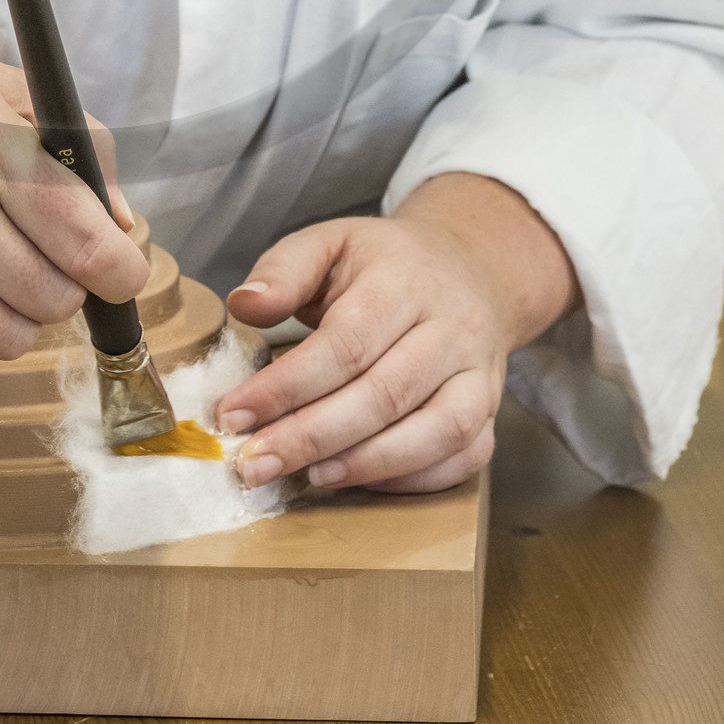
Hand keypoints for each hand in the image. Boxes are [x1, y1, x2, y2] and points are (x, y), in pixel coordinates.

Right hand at [0, 0, 148, 366]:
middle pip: (55, 299)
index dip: (124, 269)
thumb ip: (72, 141)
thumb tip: (121, 219)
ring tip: (8, 275)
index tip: (124, 268)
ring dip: (24, 316)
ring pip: (7, 338)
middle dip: (71, 286)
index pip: (89, 244)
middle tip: (56, 258)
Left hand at [214, 175, 579, 493]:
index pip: (345, 343)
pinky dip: (415, 478)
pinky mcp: (490, 409)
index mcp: (404, 280)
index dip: (287, 386)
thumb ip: (283, 270)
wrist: (471, 268)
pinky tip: (361, 480)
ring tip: (309, 478)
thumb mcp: (329, 243)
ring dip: (367, 464)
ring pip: (435, 431)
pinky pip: (466, 456)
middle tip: (254, 463)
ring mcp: (480, 372)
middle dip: (312, 437)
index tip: (233, 415)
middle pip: (384, 394)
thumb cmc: (384, 264)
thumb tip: (244, 306)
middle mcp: (452, 327)